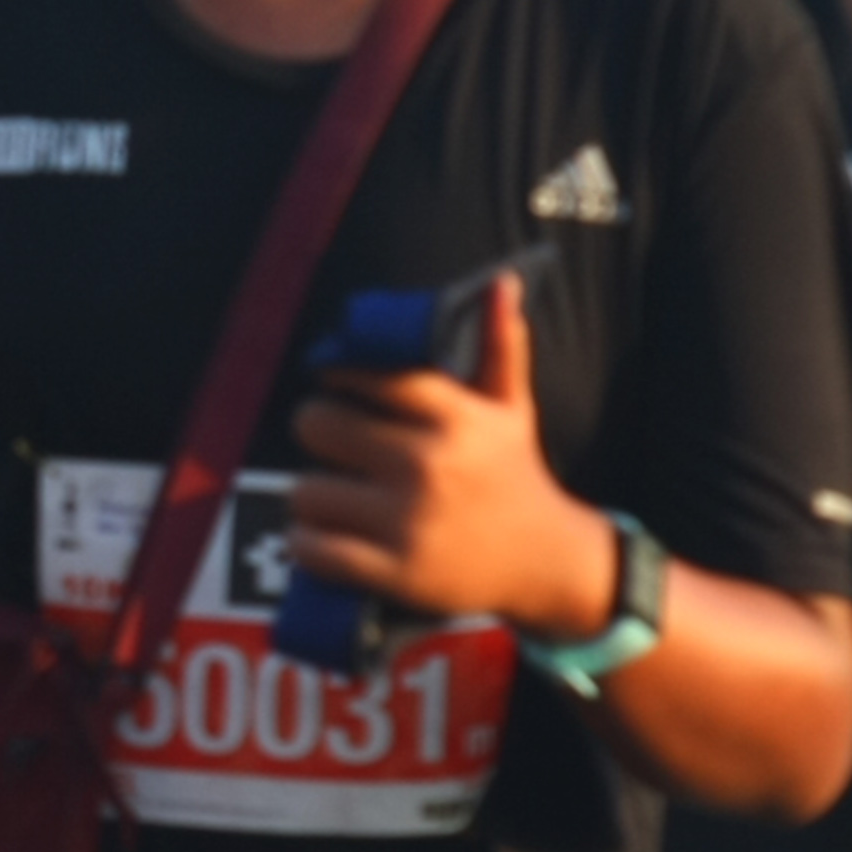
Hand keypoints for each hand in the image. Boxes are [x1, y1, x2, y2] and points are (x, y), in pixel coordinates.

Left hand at [285, 272, 612, 637]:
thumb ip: (499, 344)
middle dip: (320, 434)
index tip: (336, 386)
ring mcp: (410, 521)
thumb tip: (502, 280)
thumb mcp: (512, 408)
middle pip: (316, 424)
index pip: (367, 377)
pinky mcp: (393, 571)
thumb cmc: (513, 475)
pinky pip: (310, 547)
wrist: (546, 561)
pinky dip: (308, 545)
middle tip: (336, 447)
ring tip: (338, 497)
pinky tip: (327, 539)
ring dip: (312, 496)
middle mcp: (430, 464)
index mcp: (455, 417)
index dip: (339, 379)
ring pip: (304, 490)